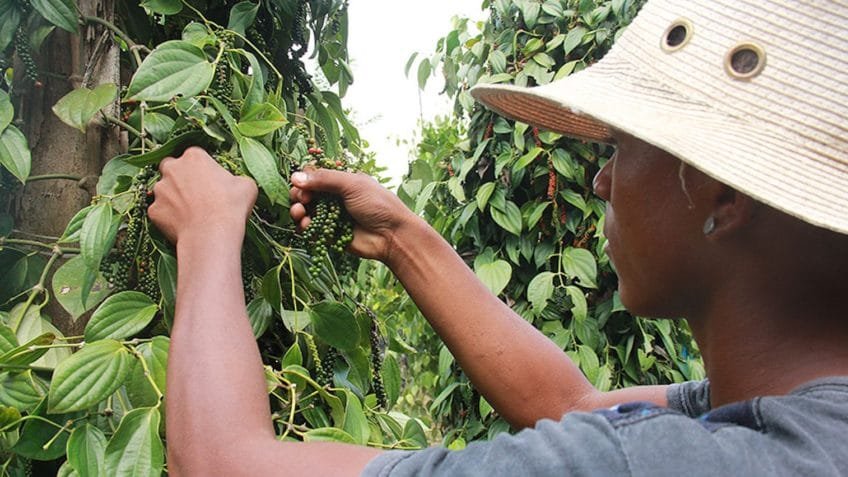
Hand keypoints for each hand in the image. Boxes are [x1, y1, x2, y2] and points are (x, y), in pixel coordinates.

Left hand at [148, 147, 257, 244]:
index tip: (211, 182)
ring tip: (191, 213)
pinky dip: (169, 217)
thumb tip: (236, 184)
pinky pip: (160, 211)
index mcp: (194, 156)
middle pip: (171, 168)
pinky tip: (183, 225)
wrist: (212, 235)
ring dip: (173, 198)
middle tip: (196, 193)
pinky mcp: (153, 210)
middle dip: (180, 177)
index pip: (195, 156)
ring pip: (163, 190)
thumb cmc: (231, 207)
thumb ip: (236, 179)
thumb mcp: (247, 186)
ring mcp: (159, 190)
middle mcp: (172, 168)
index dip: (203, 169)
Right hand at [289, 169, 418, 262]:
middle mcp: (334, 197)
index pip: (314, 175)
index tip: (304, 185)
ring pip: (305, 211)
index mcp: (341, 181)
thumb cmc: (378, 205)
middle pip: (306, 193)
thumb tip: (295, 177)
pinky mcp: (330, 234)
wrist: (392, 235)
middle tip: (303, 200)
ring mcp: (331, 215)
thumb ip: (324, 179)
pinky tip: (305, 225)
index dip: (305, 179)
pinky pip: (310, 229)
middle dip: (299, 195)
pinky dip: (304, 227)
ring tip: (299, 213)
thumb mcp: (352, 185)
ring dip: (297, 211)